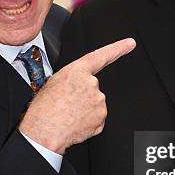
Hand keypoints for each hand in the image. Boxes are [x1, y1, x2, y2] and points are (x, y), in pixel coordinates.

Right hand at [20, 38, 135, 153]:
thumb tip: (75, 85)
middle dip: (83, 95)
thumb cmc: (44, 109)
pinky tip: (75, 122)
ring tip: (68, 114)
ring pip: (94, 103)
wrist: (45, 131)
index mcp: (77, 71)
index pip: (101, 56)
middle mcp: (91, 84)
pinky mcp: (101, 116)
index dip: (118, 48)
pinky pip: (96, 117)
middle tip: (67, 103)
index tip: (130, 44)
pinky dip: (87, 121)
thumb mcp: (53, 83)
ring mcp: (98, 101)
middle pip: (92, 87)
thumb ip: (71, 79)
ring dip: (84, 109)